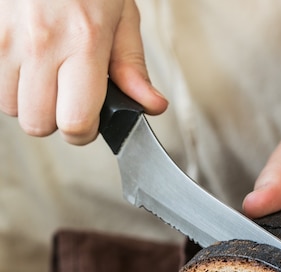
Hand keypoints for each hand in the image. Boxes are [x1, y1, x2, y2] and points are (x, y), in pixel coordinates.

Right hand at [0, 0, 167, 143]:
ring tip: (44, 74)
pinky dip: (9, 83)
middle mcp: (42, 44)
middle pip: (38, 125)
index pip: (75, 124)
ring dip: (29, 101)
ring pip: (10, 108)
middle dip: (54, 119)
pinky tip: (26, 64)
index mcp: (83, 43)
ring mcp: (7, 39)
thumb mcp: (120, 15)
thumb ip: (132, 66)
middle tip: (66, 96)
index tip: (88, 121)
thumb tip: (152, 105)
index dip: (83, 132)